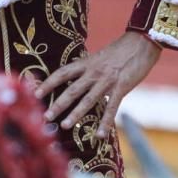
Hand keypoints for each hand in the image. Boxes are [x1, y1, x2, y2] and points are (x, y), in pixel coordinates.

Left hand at [35, 32, 161, 139]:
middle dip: (58, 104)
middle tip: (46, 116)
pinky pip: (111, 108)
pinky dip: (105, 123)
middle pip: (72, 89)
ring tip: (65, 125)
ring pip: (88, 100)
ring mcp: (107, 81)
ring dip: (76, 114)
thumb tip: (75, 80)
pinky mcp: (122, 87)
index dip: (48, 83)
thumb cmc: (120, 50)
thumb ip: (88, 69)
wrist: (142, 42)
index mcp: (86, 63)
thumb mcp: (99, 57)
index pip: (62, 73)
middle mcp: (93, 72)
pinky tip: (100, 135)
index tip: (35, 93)